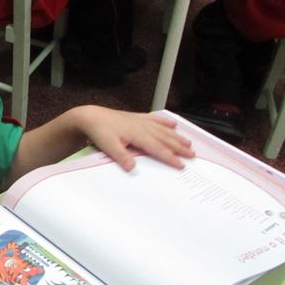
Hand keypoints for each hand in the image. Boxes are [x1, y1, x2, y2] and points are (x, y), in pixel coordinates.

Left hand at [76, 107, 193, 171]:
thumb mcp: (108, 146)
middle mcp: (142, 127)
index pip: (158, 149)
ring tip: (188, 142)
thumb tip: (132, 168)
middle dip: (180, 147)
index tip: (182, 165)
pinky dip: (165, 122)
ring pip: (163, 130)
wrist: (91, 116)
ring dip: (176, 136)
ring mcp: (141, 121)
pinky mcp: (137, 117)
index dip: (171, 157)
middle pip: (165, 139)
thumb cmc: (100, 131)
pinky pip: (155, 119)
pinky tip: (172, 124)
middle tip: (192, 155)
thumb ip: (122, 157)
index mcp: (138, 135)